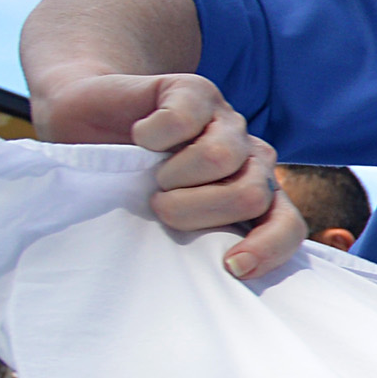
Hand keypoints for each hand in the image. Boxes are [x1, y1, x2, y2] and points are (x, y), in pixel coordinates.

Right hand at [31, 70, 307, 280]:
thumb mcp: (164, 222)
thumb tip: (214, 286)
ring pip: (221, 158)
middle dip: (196, 211)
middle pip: (251, 195)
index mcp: (255, 196)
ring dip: (173, 175)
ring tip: (152, 175)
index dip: (268, 248)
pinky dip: (153, 135)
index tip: (232, 266)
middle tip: (160, 206)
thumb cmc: (126, 183)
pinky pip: (185, 118)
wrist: (88, 120)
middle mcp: (251, 159)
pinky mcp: (197, 91)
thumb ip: (195, 244)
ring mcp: (227, 122)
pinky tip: (141, 138)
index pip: (288, 226)